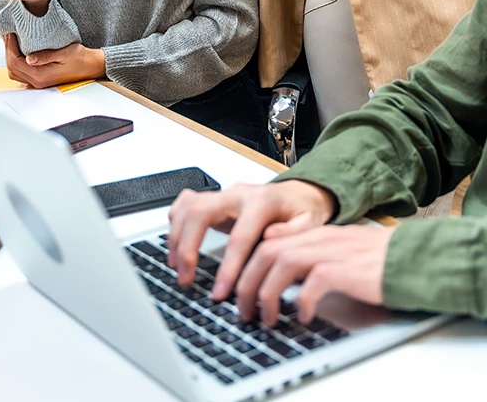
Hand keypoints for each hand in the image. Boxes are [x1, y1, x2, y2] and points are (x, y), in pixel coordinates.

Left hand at [4, 33, 104, 87]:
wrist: (90, 66)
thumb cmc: (80, 59)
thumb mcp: (64, 53)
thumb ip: (45, 56)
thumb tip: (28, 58)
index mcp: (40, 75)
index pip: (16, 62)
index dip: (10, 47)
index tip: (11, 34)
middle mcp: (37, 81)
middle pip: (12, 68)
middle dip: (8, 51)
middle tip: (9, 35)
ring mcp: (38, 81)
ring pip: (15, 72)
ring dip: (11, 57)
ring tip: (13, 42)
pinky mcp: (40, 78)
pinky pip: (22, 72)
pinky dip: (17, 61)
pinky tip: (20, 51)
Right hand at [167, 180, 335, 298]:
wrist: (299, 193)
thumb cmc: (303, 211)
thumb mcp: (310, 222)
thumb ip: (294, 232)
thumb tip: (270, 239)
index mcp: (262, 201)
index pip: (239, 237)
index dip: (227, 267)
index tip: (220, 292)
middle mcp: (238, 194)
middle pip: (201, 213)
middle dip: (188, 247)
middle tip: (185, 277)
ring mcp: (224, 194)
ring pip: (189, 206)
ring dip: (177, 237)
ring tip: (177, 267)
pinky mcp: (215, 199)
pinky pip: (187, 203)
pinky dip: (176, 222)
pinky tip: (175, 244)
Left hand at [236, 224, 392, 324]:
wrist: (415, 257)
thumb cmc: (381, 261)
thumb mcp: (340, 253)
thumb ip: (313, 257)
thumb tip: (284, 278)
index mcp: (317, 233)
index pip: (270, 240)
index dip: (248, 265)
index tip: (240, 290)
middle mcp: (321, 238)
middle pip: (267, 250)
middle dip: (248, 282)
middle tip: (243, 309)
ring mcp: (332, 251)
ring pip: (282, 262)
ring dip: (267, 293)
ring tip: (267, 317)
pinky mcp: (346, 269)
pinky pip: (313, 282)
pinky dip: (300, 301)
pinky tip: (301, 317)